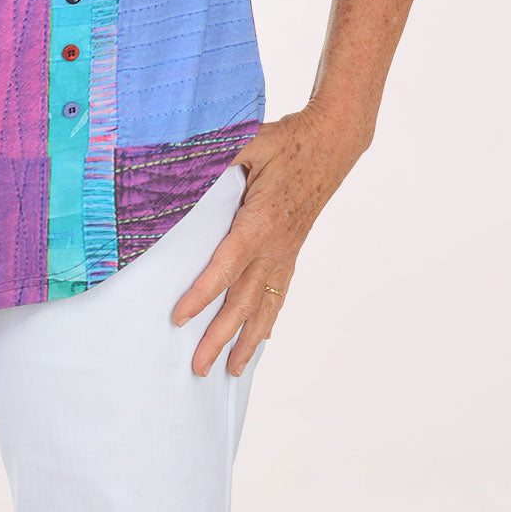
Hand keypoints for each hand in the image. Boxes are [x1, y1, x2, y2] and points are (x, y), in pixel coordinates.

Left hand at [170, 101, 370, 376]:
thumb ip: (218, 153)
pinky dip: (268, 321)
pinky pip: (279, 294)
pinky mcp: (292, 251)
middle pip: (243, 301)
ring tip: (230, 371)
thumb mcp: (251, 140)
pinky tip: (260, 339)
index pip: (225, 267)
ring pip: (264, 306)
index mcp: (259, 222)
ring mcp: (286, 253)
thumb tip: (184, 159)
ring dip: (246, 340)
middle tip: (198, 367)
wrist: (332, 143)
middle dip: (220, 337)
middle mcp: (274, 246)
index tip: (178, 317)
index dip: (201, 295)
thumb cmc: (289, 141)